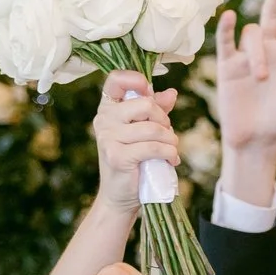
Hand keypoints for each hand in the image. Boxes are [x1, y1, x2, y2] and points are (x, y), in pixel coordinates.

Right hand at [92, 69, 179, 214]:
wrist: (120, 195)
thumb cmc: (134, 160)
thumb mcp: (144, 131)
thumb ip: (155, 110)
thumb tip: (171, 93)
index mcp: (107, 107)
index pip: (116, 79)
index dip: (137, 80)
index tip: (150, 93)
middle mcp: (104, 119)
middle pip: (145, 104)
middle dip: (164, 120)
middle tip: (167, 135)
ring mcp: (108, 138)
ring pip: (153, 129)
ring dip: (170, 141)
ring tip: (171, 150)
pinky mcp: (118, 156)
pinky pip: (154, 147)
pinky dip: (169, 154)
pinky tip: (172, 160)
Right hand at [213, 0, 275, 207]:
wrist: (255, 141)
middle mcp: (267, 50)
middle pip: (271, 13)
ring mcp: (246, 56)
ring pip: (251, 35)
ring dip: (257, 52)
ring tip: (260, 77)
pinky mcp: (227, 67)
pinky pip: (225, 42)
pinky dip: (227, 29)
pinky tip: (231, 17)